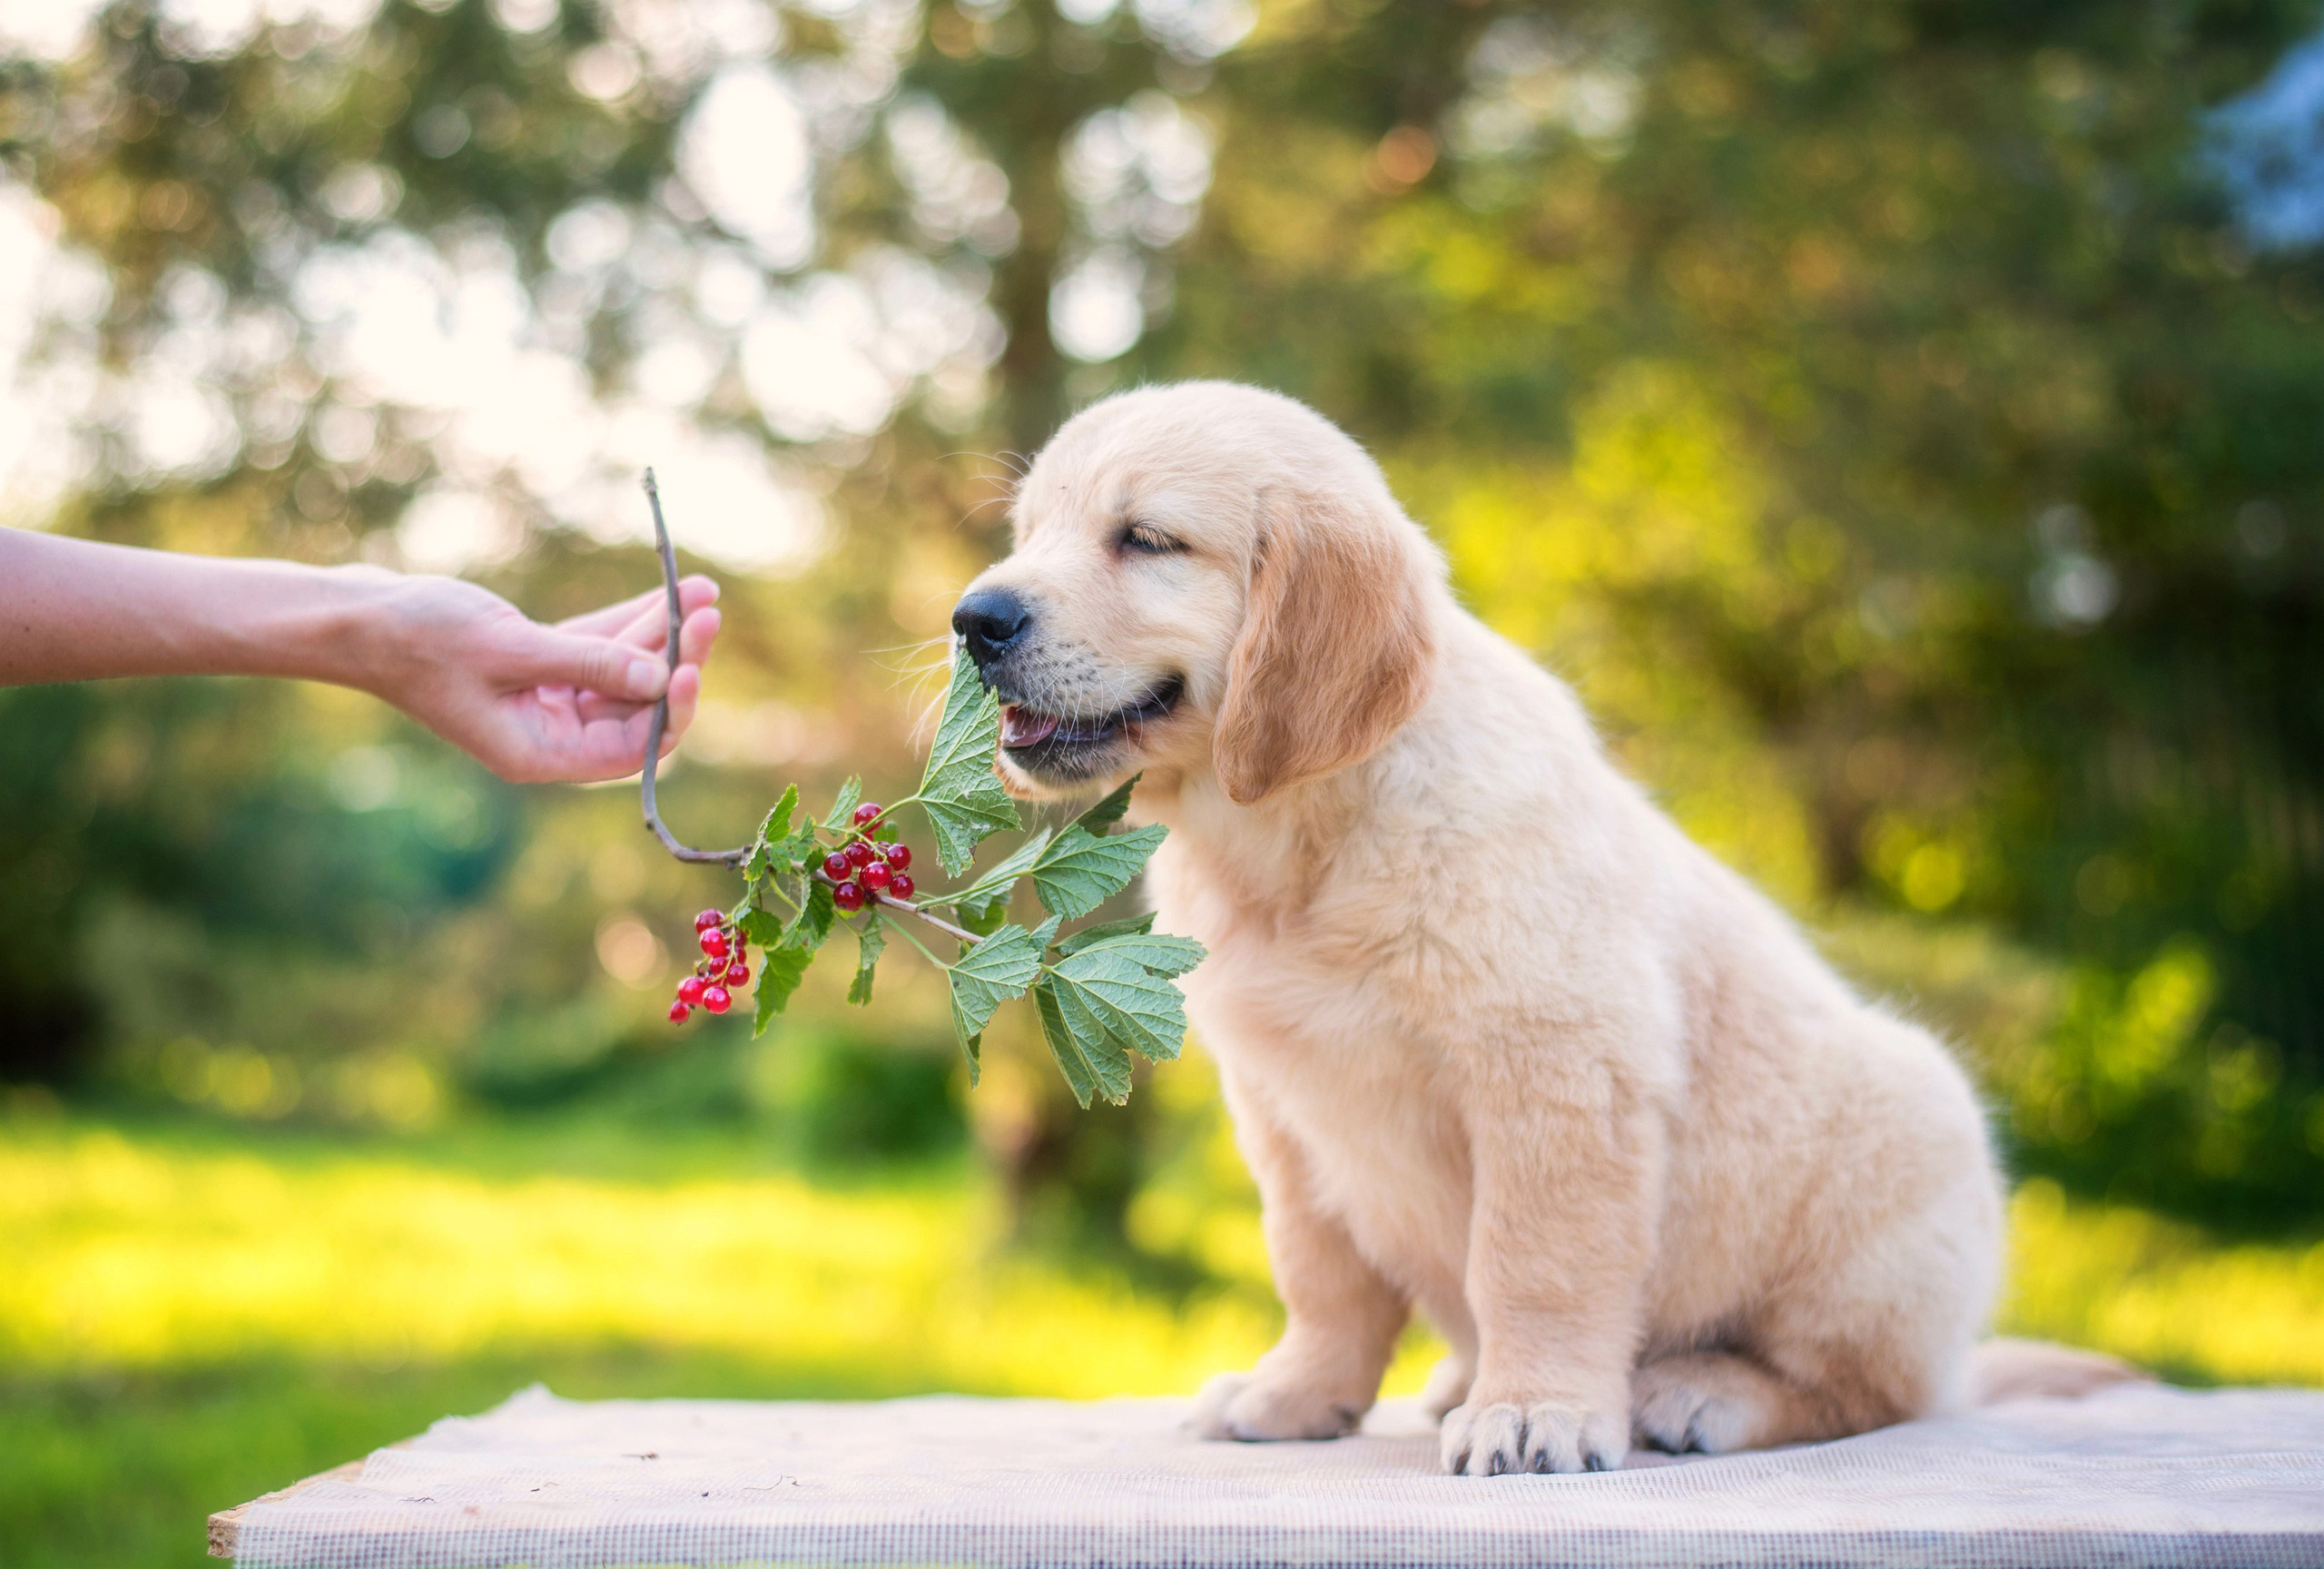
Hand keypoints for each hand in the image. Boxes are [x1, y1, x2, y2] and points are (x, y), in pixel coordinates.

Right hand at [360, 572, 722, 783]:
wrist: (357, 616)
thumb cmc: (420, 639)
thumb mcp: (511, 650)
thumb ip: (588, 662)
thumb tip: (661, 676)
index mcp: (539, 754)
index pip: (630, 748)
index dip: (669, 710)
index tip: (691, 664)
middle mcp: (549, 735)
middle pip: (635, 706)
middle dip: (676, 659)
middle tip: (709, 612)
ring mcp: (545, 699)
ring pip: (623, 669)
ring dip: (663, 632)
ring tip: (705, 590)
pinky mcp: (539, 663)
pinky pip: (598, 645)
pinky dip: (631, 619)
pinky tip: (671, 590)